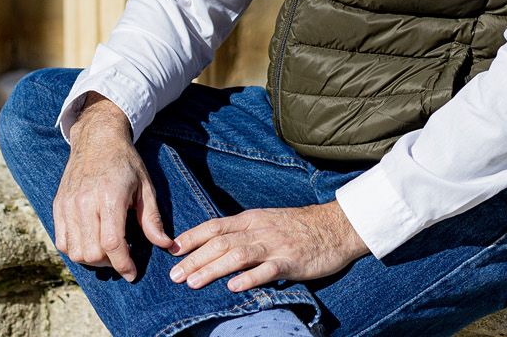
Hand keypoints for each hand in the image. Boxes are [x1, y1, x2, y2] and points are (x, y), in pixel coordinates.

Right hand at [53, 92, 172, 281]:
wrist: (97, 139)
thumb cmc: (125, 162)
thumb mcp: (145, 187)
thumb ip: (152, 219)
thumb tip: (165, 245)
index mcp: (110, 196)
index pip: (112, 243)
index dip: (123, 264)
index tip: (132, 274)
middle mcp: (85, 202)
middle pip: (91, 252)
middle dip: (110, 263)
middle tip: (123, 258)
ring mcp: (68, 204)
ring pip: (75, 251)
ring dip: (92, 260)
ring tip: (107, 251)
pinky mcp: (58, 205)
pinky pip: (62, 241)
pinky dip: (75, 250)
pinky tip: (90, 243)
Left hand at [168, 202, 368, 291]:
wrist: (334, 226)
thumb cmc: (298, 228)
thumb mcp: (266, 223)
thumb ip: (242, 233)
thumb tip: (213, 246)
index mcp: (250, 220)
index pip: (215, 226)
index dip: (192, 238)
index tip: (171, 250)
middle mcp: (258, 230)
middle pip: (220, 243)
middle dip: (195, 259)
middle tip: (174, 276)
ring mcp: (274, 245)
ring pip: (238, 255)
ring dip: (213, 269)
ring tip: (194, 282)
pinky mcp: (291, 261)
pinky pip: (267, 269)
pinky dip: (249, 278)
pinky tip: (234, 287)